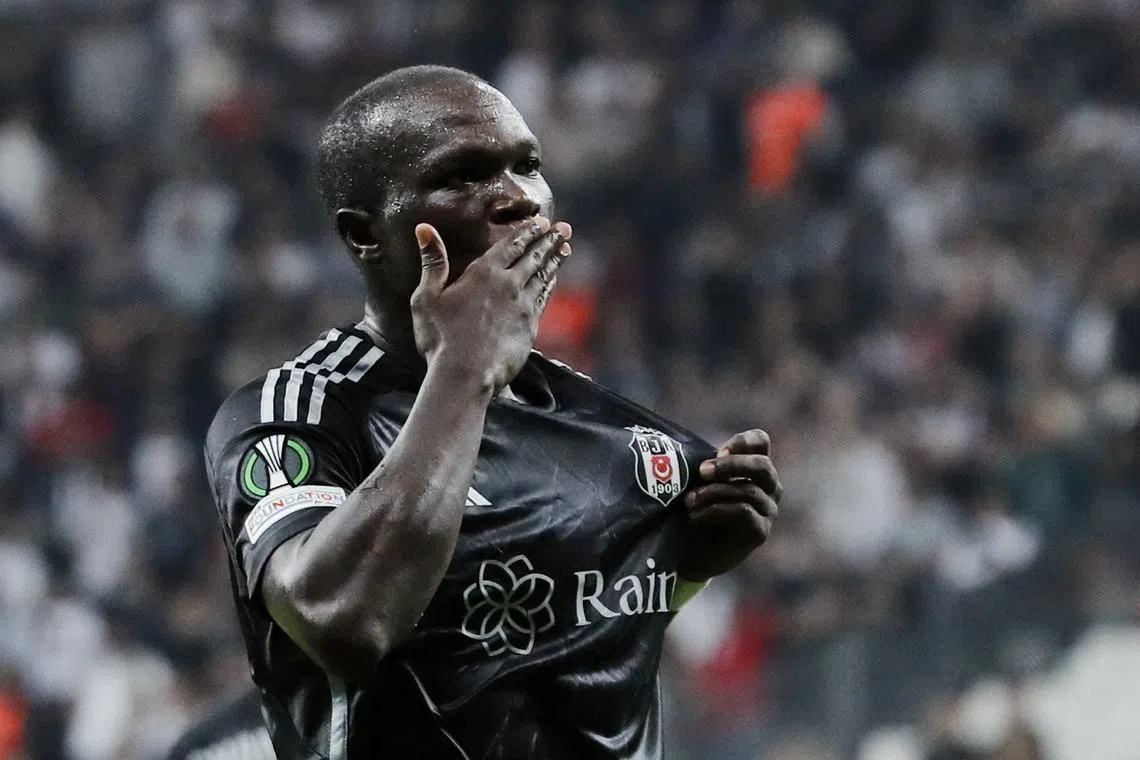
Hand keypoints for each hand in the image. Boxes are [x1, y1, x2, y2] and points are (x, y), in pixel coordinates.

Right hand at [411, 216, 571, 391]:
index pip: (510, 245)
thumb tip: (424, 228)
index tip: (541, 222)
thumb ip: (432, 262)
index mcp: (483, 273)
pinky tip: (554, 280)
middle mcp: (508, 285)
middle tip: (564, 228)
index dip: (527, 232)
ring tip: (565, 247)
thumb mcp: (426, 297)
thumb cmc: (441, 338)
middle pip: (533, 257)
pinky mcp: (530, 327)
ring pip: (543, 276)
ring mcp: (523, 306)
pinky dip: (551, 285)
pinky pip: (544, 299)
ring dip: (555, 259)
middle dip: (549, 240)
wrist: (466, 374)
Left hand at [678, 429, 781, 580]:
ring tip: (688, 500)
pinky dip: (716, 510)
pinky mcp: (760, 532)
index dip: (743, 442)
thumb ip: (707, 465)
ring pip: (748, 491)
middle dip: (730, 465)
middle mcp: (769, 487)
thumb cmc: (696, 510)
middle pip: (762, 465)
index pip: (761, 442)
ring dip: (714, 492)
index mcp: (754, 469)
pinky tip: (696, 515)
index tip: (719, 450)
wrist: (692, 553)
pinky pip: (744, 512)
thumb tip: (696, 454)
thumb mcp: (699, 482)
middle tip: (702, 471)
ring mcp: (768, 510)